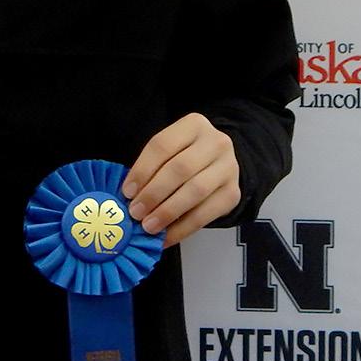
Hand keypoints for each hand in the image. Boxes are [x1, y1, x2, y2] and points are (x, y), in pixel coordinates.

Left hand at [121, 113, 240, 248]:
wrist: (221, 162)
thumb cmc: (185, 154)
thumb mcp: (171, 149)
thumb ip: (152, 166)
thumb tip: (129, 196)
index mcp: (193, 124)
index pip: (162, 145)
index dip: (142, 170)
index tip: (127, 192)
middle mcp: (215, 142)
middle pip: (180, 168)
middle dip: (154, 193)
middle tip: (136, 212)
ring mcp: (228, 168)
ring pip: (195, 191)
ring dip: (168, 212)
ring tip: (148, 226)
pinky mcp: (233, 193)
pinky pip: (206, 214)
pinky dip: (183, 229)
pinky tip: (166, 236)